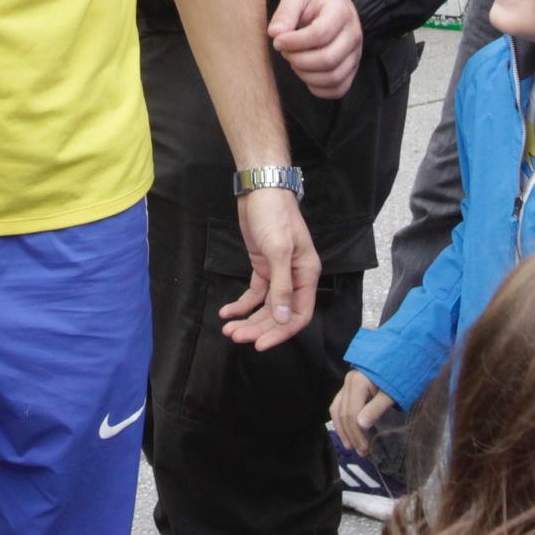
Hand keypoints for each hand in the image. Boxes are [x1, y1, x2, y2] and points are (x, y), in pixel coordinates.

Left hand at [220, 184, 317, 349]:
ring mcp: (278, 273)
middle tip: (236, 337)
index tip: (260, 345)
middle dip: (258, 328)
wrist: (260, 190)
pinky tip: (227, 312)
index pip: (299, 314)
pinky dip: (241, 305)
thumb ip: (281, 286)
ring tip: (228, 329)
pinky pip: (254, 293)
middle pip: (279, 314)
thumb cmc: (274, 215)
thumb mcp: (278, 250)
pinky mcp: (262, 267)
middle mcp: (295, 277)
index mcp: (307, 275)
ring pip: (265, 306)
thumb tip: (282, 318)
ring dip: (248, 320)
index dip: (281, 332)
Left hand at [270, 0, 362, 98]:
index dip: (294, 42)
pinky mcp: (352, 69)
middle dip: (298, 60)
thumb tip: (275, 33)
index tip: (277, 41)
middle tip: (285, 51)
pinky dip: (317, 88)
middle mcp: (353, 34)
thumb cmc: (313, 0)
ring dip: (306, 75)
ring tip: (294, 60)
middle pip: (328, 59)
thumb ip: (285, 12)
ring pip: (333, 77)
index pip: (320, 34)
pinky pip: (338, 89)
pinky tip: (305, 73)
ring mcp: (355, 54)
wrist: (333, 4)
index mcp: (341, 12)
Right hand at [331, 368, 395, 457]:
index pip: (351, 414)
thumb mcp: (392, 392)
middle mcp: (348, 381)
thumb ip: (376, 408)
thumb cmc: (400, 372)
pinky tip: (345, 428)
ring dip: (342, 428)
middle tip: (360, 452)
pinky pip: (339, 402)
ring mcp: (347, 381)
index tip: (365, 450)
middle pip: (343, 413)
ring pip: (337, 407)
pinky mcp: (349, 383)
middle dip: (350, 434)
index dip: (356, 434)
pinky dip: (340, 417)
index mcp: (358, 383)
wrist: (403, 350)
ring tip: (349, 444)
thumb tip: (361, 425)